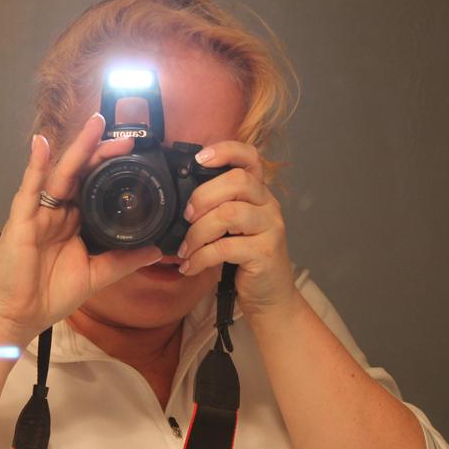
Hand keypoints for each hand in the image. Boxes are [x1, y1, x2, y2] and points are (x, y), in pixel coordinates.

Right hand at [0, 113, 163, 343]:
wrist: (18, 317)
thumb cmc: (49, 296)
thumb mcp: (96, 276)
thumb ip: (124, 261)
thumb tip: (157, 250)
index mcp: (73, 223)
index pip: (95, 187)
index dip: (112, 169)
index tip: (135, 154)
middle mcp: (56, 213)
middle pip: (81, 174)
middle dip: (101, 153)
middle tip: (125, 137)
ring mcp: (38, 214)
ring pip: (60, 174)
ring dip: (78, 149)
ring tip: (95, 126)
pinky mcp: (20, 220)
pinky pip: (29, 188)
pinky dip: (35, 165)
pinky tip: (42, 144)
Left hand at [176, 141, 300, 319]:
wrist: (270, 297)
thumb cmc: (245, 259)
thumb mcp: (232, 228)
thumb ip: (216, 208)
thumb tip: (179, 202)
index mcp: (258, 193)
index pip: (250, 157)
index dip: (226, 151)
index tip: (199, 159)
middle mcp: (269, 205)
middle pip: (237, 181)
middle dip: (203, 196)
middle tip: (186, 217)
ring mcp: (270, 228)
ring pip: (229, 213)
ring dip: (198, 232)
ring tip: (186, 249)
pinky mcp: (265, 253)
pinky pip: (225, 247)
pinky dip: (201, 257)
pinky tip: (190, 266)